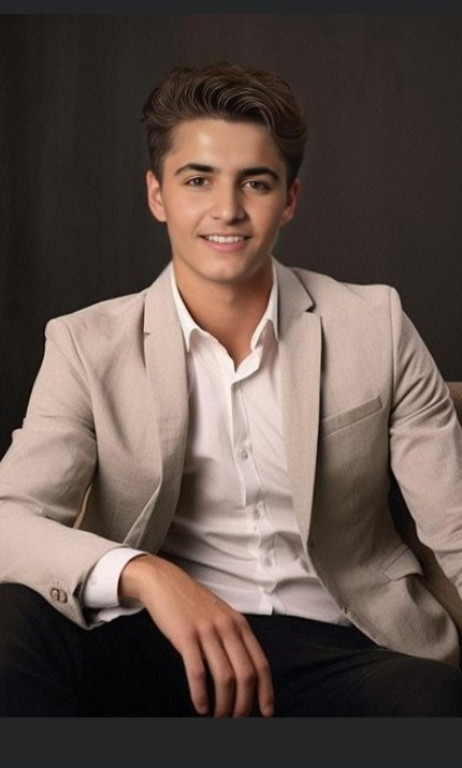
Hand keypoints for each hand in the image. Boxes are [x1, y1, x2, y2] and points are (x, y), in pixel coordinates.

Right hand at [119, 554, 273, 717]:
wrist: (165, 582)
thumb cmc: (193, 603)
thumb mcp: (222, 616)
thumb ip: (234, 639)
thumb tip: (245, 674)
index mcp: (240, 624)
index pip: (261, 664)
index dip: (266, 692)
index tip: (266, 712)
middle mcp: (228, 627)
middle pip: (246, 675)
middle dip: (244, 704)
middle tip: (236, 719)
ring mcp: (207, 631)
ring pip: (225, 677)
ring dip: (223, 705)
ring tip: (218, 717)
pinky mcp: (185, 636)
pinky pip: (197, 672)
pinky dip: (201, 694)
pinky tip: (200, 706)